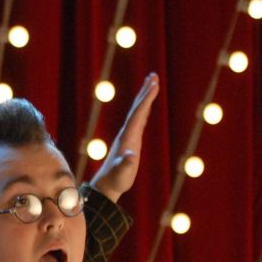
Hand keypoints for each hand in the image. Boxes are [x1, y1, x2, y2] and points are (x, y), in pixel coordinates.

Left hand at [87, 73, 158, 203]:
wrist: (106, 186)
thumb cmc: (116, 180)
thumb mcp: (122, 173)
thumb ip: (126, 164)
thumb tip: (130, 156)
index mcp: (126, 137)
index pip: (138, 114)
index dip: (146, 100)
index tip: (154, 85)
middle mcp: (126, 133)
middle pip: (137, 108)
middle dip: (145, 92)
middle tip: (153, 75)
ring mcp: (128, 136)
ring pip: (138, 112)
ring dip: (145, 98)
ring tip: (152, 84)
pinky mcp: (130, 141)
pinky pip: (139, 121)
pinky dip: (144, 110)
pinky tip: (146, 107)